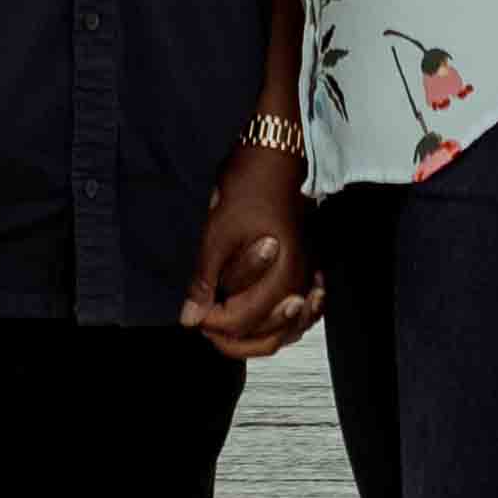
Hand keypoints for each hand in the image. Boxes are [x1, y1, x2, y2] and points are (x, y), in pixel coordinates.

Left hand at [185, 141, 318, 357]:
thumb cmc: (247, 189)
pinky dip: (279, 325)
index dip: (212, 323)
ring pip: (285, 331)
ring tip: (227, 332)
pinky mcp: (308, 271)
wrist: (275, 158)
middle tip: (205, 325)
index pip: (242, 322)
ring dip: (255, 338)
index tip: (193, 312)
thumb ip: (204, 280)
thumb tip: (189, 319)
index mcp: (280, 275)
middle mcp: (300, 283)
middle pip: (268, 338)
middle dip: (232, 339)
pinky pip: (299, 315)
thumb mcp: (216, 233)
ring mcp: (308, 278)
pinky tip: (262, 323)